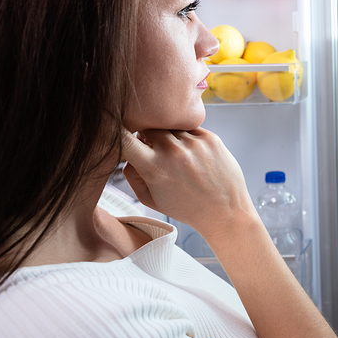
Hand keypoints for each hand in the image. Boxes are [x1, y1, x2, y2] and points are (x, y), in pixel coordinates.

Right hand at [121, 128, 256, 239]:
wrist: (225, 211)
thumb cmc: (185, 207)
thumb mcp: (150, 199)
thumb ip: (131, 173)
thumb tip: (126, 151)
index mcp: (155, 168)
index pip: (124, 139)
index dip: (113, 131)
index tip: (111, 130)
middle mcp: (174, 151)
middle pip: (147, 127)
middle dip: (145, 137)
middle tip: (153, 151)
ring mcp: (194, 143)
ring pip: (169, 126)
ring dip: (168, 137)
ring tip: (178, 159)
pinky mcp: (210, 137)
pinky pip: (188, 128)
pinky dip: (186, 137)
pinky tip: (192, 156)